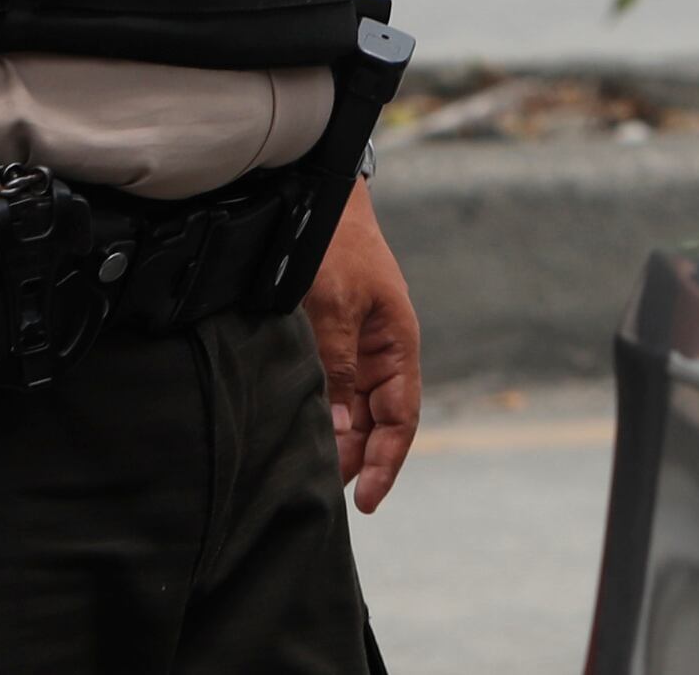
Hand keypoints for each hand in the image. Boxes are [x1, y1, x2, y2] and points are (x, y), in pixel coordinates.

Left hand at [301, 185, 421, 511]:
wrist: (318, 196)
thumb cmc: (336, 246)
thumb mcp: (335, 307)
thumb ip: (337, 368)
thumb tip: (340, 430)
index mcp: (397, 345)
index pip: (401, 419)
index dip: (385, 463)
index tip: (364, 501)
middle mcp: (380, 352)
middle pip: (375, 422)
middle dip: (354, 459)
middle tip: (321, 492)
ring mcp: (354, 346)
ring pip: (351, 408)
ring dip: (335, 438)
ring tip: (306, 470)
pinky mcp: (328, 337)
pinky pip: (330, 386)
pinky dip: (319, 412)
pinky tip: (296, 430)